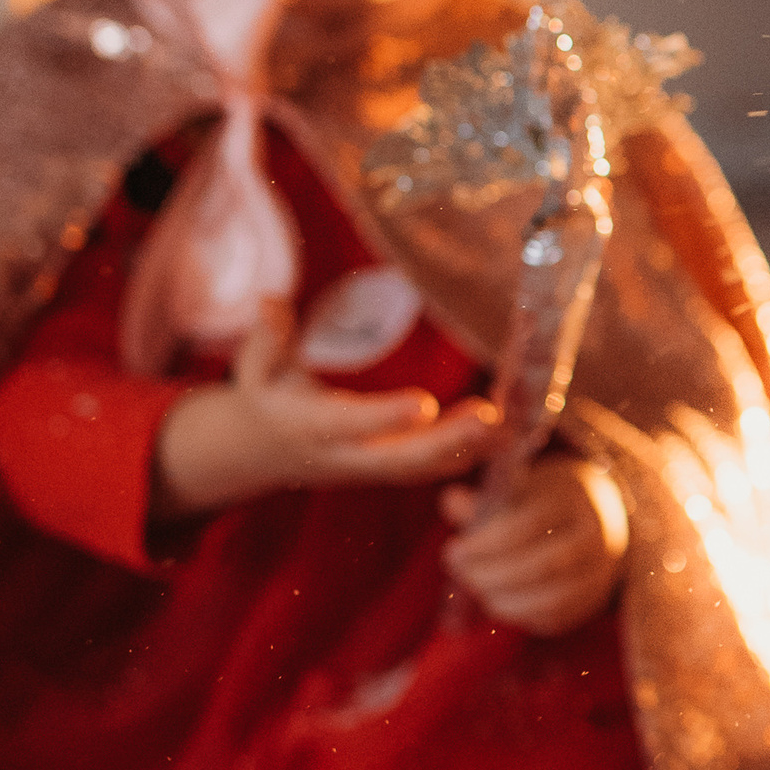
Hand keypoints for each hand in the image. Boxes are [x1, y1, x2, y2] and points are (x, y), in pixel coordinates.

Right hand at [155, 299, 501, 516]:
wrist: (265, 451)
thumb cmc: (267, 398)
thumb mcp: (256, 369)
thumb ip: (267, 338)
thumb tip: (270, 300)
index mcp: (311, 428)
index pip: (349, 424)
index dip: (385, 418)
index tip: (425, 404)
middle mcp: (347, 455)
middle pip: (400, 459)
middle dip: (446, 441)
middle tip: (489, 417)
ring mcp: (372, 467)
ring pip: (425, 468)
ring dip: (471, 448)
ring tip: (513, 423)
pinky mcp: (392, 468)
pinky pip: (434, 468)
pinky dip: (471, 453)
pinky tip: (510, 433)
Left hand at [443, 456, 630, 636]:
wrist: (595, 514)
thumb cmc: (542, 501)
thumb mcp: (517, 490)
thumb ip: (484, 501)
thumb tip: (450, 500)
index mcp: (575, 497)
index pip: (529, 524)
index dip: (486, 543)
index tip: (453, 551)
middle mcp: (597, 532)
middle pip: (544, 564)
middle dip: (493, 576)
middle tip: (462, 574)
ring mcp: (602, 568)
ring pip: (555, 598)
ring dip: (506, 601)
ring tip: (478, 591)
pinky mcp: (597, 596)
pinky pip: (560, 617)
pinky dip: (523, 616)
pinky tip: (500, 602)